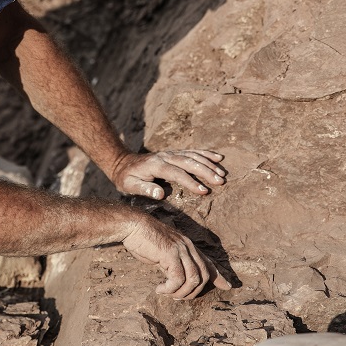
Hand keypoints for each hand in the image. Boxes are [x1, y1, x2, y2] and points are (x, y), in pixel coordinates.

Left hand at [111, 150, 226, 199]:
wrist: (122, 163)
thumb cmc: (126, 179)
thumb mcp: (129, 186)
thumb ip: (144, 189)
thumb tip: (160, 194)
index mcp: (155, 165)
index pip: (176, 173)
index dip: (191, 182)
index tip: (204, 191)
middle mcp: (165, 156)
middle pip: (189, 162)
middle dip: (206, 171)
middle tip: (220, 181)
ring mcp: (171, 153)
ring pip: (193, 156)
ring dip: (209, 164)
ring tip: (222, 174)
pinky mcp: (175, 153)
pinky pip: (193, 152)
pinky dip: (206, 154)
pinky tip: (219, 158)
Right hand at [122, 216, 231, 298]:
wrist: (132, 226)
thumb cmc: (143, 239)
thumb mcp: (162, 252)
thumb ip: (172, 262)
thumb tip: (175, 278)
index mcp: (188, 245)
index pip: (209, 262)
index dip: (219, 276)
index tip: (228, 286)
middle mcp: (188, 247)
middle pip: (204, 275)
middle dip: (194, 292)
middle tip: (177, 297)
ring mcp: (181, 250)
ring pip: (194, 279)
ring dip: (182, 292)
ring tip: (168, 294)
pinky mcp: (171, 254)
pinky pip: (178, 279)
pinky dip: (170, 289)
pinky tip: (159, 289)